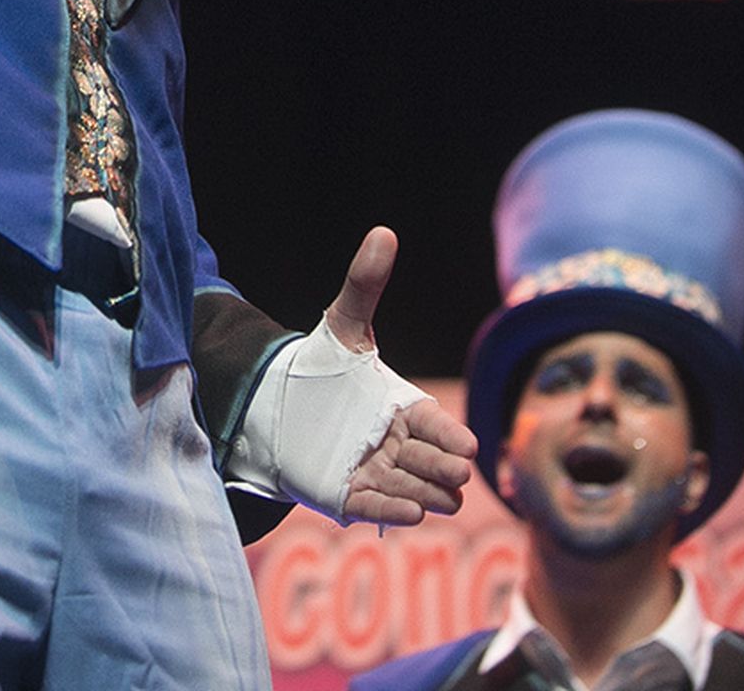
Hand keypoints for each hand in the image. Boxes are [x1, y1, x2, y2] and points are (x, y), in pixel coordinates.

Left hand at [328, 226, 476, 526]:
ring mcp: (377, 473)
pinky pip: (379, 509)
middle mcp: (397, 445)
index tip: (466, 446)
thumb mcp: (343, 324)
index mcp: (404, 408)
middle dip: (444, 467)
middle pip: (433, 463)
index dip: (451, 437)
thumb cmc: (321, 366)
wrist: (277, 405)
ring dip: (427, 493)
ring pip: (416, 490)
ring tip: (436, 495)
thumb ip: (364, 283)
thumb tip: (383, 232)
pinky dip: (396, 511)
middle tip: (454, 469)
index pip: (437, 425)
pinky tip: (412, 511)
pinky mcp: (350, 496)